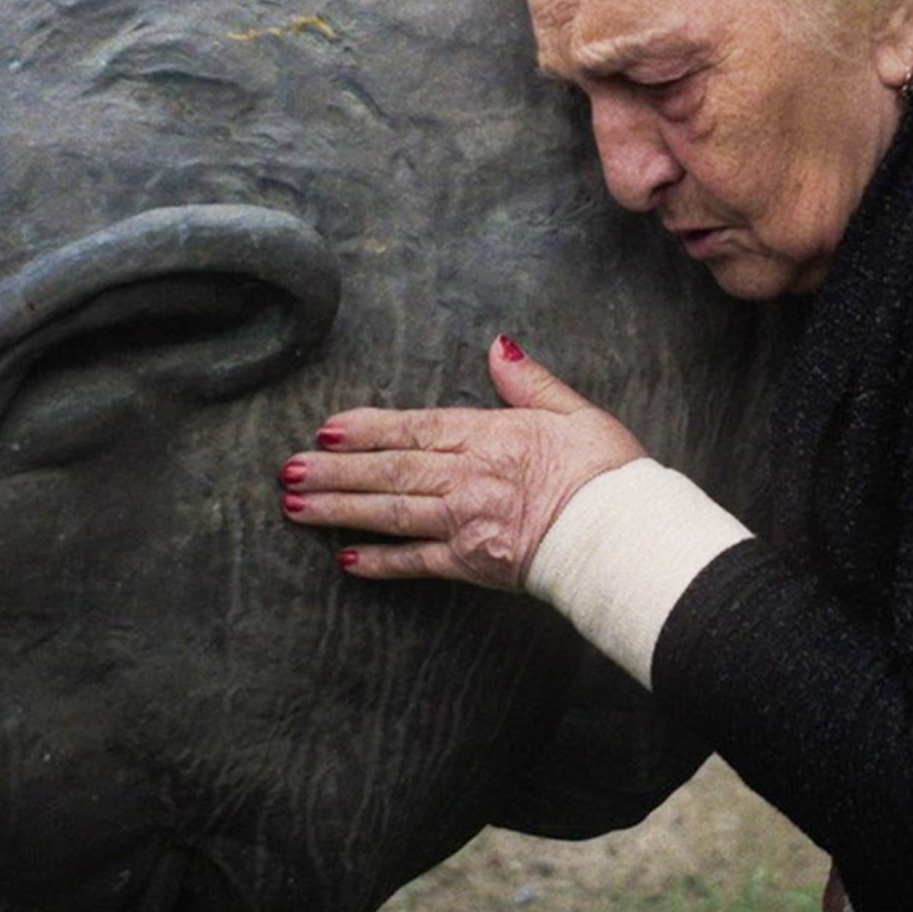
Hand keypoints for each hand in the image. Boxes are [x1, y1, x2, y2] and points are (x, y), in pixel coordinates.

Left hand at [286, 337, 644, 588]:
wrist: (625, 534)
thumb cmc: (607, 472)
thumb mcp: (573, 412)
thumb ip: (528, 382)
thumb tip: (498, 346)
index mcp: (488, 436)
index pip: (413, 428)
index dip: (365, 429)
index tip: (325, 428)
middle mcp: (466, 478)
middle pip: (388, 471)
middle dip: (333, 471)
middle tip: (287, 471)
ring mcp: (465, 523)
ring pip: (389, 513)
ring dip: (338, 510)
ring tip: (296, 506)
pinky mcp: (472, 564)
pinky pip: (416, 564)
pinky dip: (380, 562)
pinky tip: (346, 560)